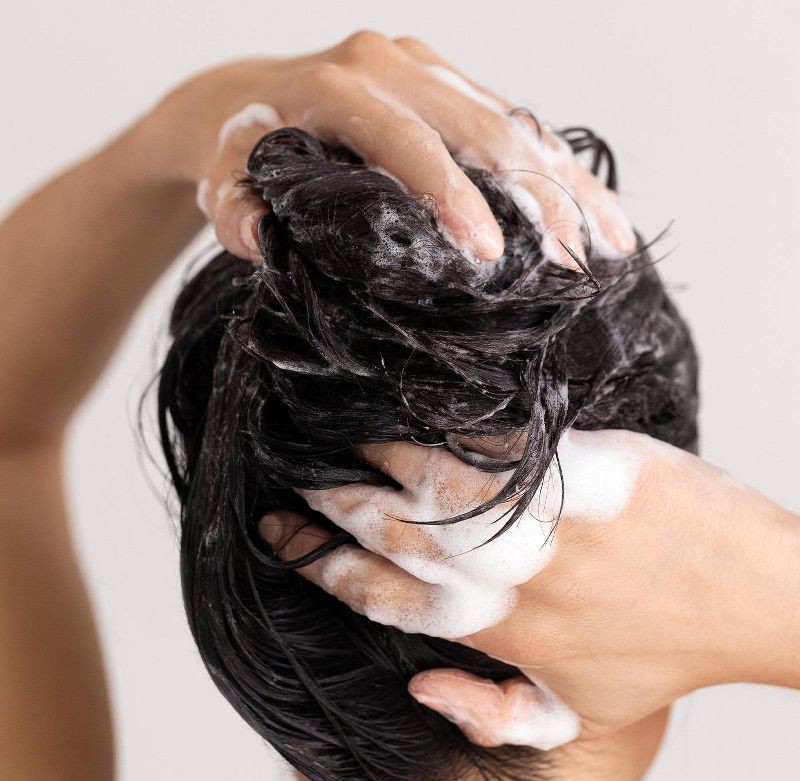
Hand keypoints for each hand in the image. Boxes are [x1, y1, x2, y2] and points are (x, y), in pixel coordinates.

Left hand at [145, 32, 634, 263]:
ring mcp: (428, 67)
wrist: (243, 96)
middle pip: (483, 130)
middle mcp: (394, 62)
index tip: (488, 255)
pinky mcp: (449, 82)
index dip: (452, 197)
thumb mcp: (226, 174)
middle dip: (535, 198)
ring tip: (612, 242)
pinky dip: (558, 168)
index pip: (409, 143)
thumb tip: (259, 237)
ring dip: (568, 185)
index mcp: (342, 84)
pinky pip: (516, 122)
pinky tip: (594, 207)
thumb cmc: (238, 143)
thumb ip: (235, 206)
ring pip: (515, 124)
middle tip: (574, 261)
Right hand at [259, 429, 799, 745]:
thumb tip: (416, 689)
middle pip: (389, 532)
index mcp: (496, 632)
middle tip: (297, 477)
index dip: (321, 564)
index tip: (283, 534)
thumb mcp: (576, 713)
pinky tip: (410, 404)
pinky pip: (490, 442)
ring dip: (372, 452)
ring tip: (341, 434)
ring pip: (427, 480)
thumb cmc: (662, 655)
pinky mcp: (578, 468)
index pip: (381, 596)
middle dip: (328, 503)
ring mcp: (541, 520)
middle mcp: (506, 577)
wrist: (751, 597)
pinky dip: (442, 422)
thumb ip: (491, 714)